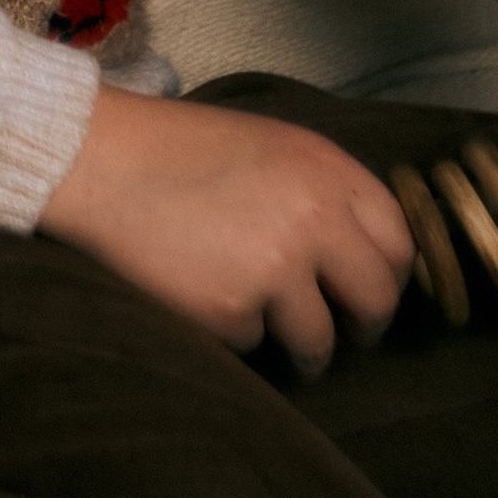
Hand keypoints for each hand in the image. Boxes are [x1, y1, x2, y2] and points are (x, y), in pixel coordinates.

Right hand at [37, 84, 413, 374]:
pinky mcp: (233, 309)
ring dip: (304, 349)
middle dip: (364, 325)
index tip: (369, 289)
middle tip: (345, 333)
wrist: (99, 159)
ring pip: (320, 340)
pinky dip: (236, 332)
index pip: (398, 240)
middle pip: (377, 299)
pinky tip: (205, 297)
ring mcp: (276, 268)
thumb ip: (323, 193)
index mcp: (328, 170)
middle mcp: (316, 218)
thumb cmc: (178, 150)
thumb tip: (360, 256)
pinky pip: (257, 344)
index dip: (386, 273)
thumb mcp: (270, 148)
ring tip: (276, 336)